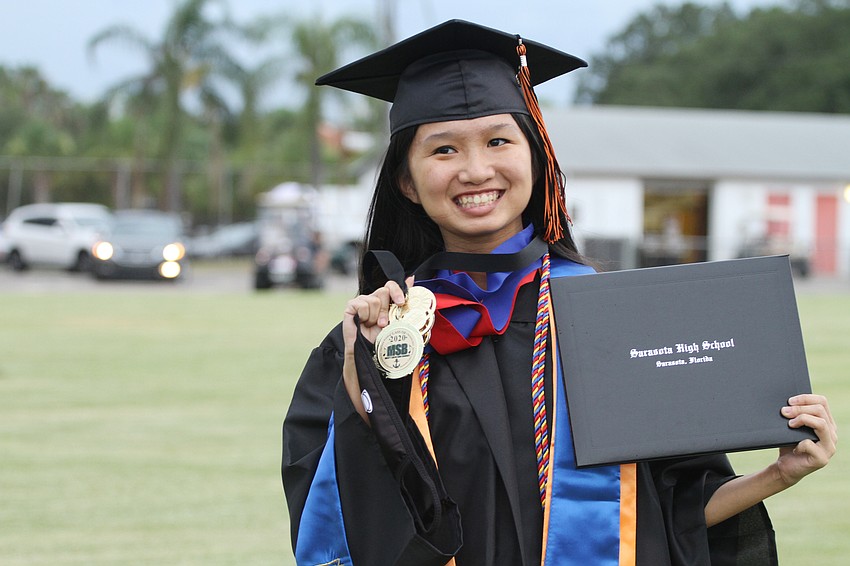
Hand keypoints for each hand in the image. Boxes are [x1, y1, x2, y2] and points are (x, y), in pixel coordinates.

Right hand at [340, 277, 411, 420]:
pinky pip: (359, 303)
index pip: (392, 286)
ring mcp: (362, 305)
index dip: (398, 288)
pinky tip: (365, 324)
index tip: (402, 300)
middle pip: (384, 290)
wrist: (368, 361)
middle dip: (388, 307)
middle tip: (386, 323)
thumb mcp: (399, 327)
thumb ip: (406, 308)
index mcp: (386, 305)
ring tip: (376, 327)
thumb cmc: (383, 345)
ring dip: (377, 314)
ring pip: (373, 297)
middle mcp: (374, 302)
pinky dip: (364, 313)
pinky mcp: (350, 309)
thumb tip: (414, 284)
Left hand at [776, 393, 837, 485]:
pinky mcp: (822, 459)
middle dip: (799, 409)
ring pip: (821, 424)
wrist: (785, 467)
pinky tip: (793, 447)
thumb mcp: (793, 426)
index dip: (805, 398)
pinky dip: (799, 443)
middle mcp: (831, 434)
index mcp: (827, 423)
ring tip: (789, 424)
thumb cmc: (789, 444)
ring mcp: (829, 447)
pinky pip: (810, 444)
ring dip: (802, 419)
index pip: (822, 402)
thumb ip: (796, 414)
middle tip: (784, 412)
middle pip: (820, 411)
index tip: (789, 401)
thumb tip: (788, 402)